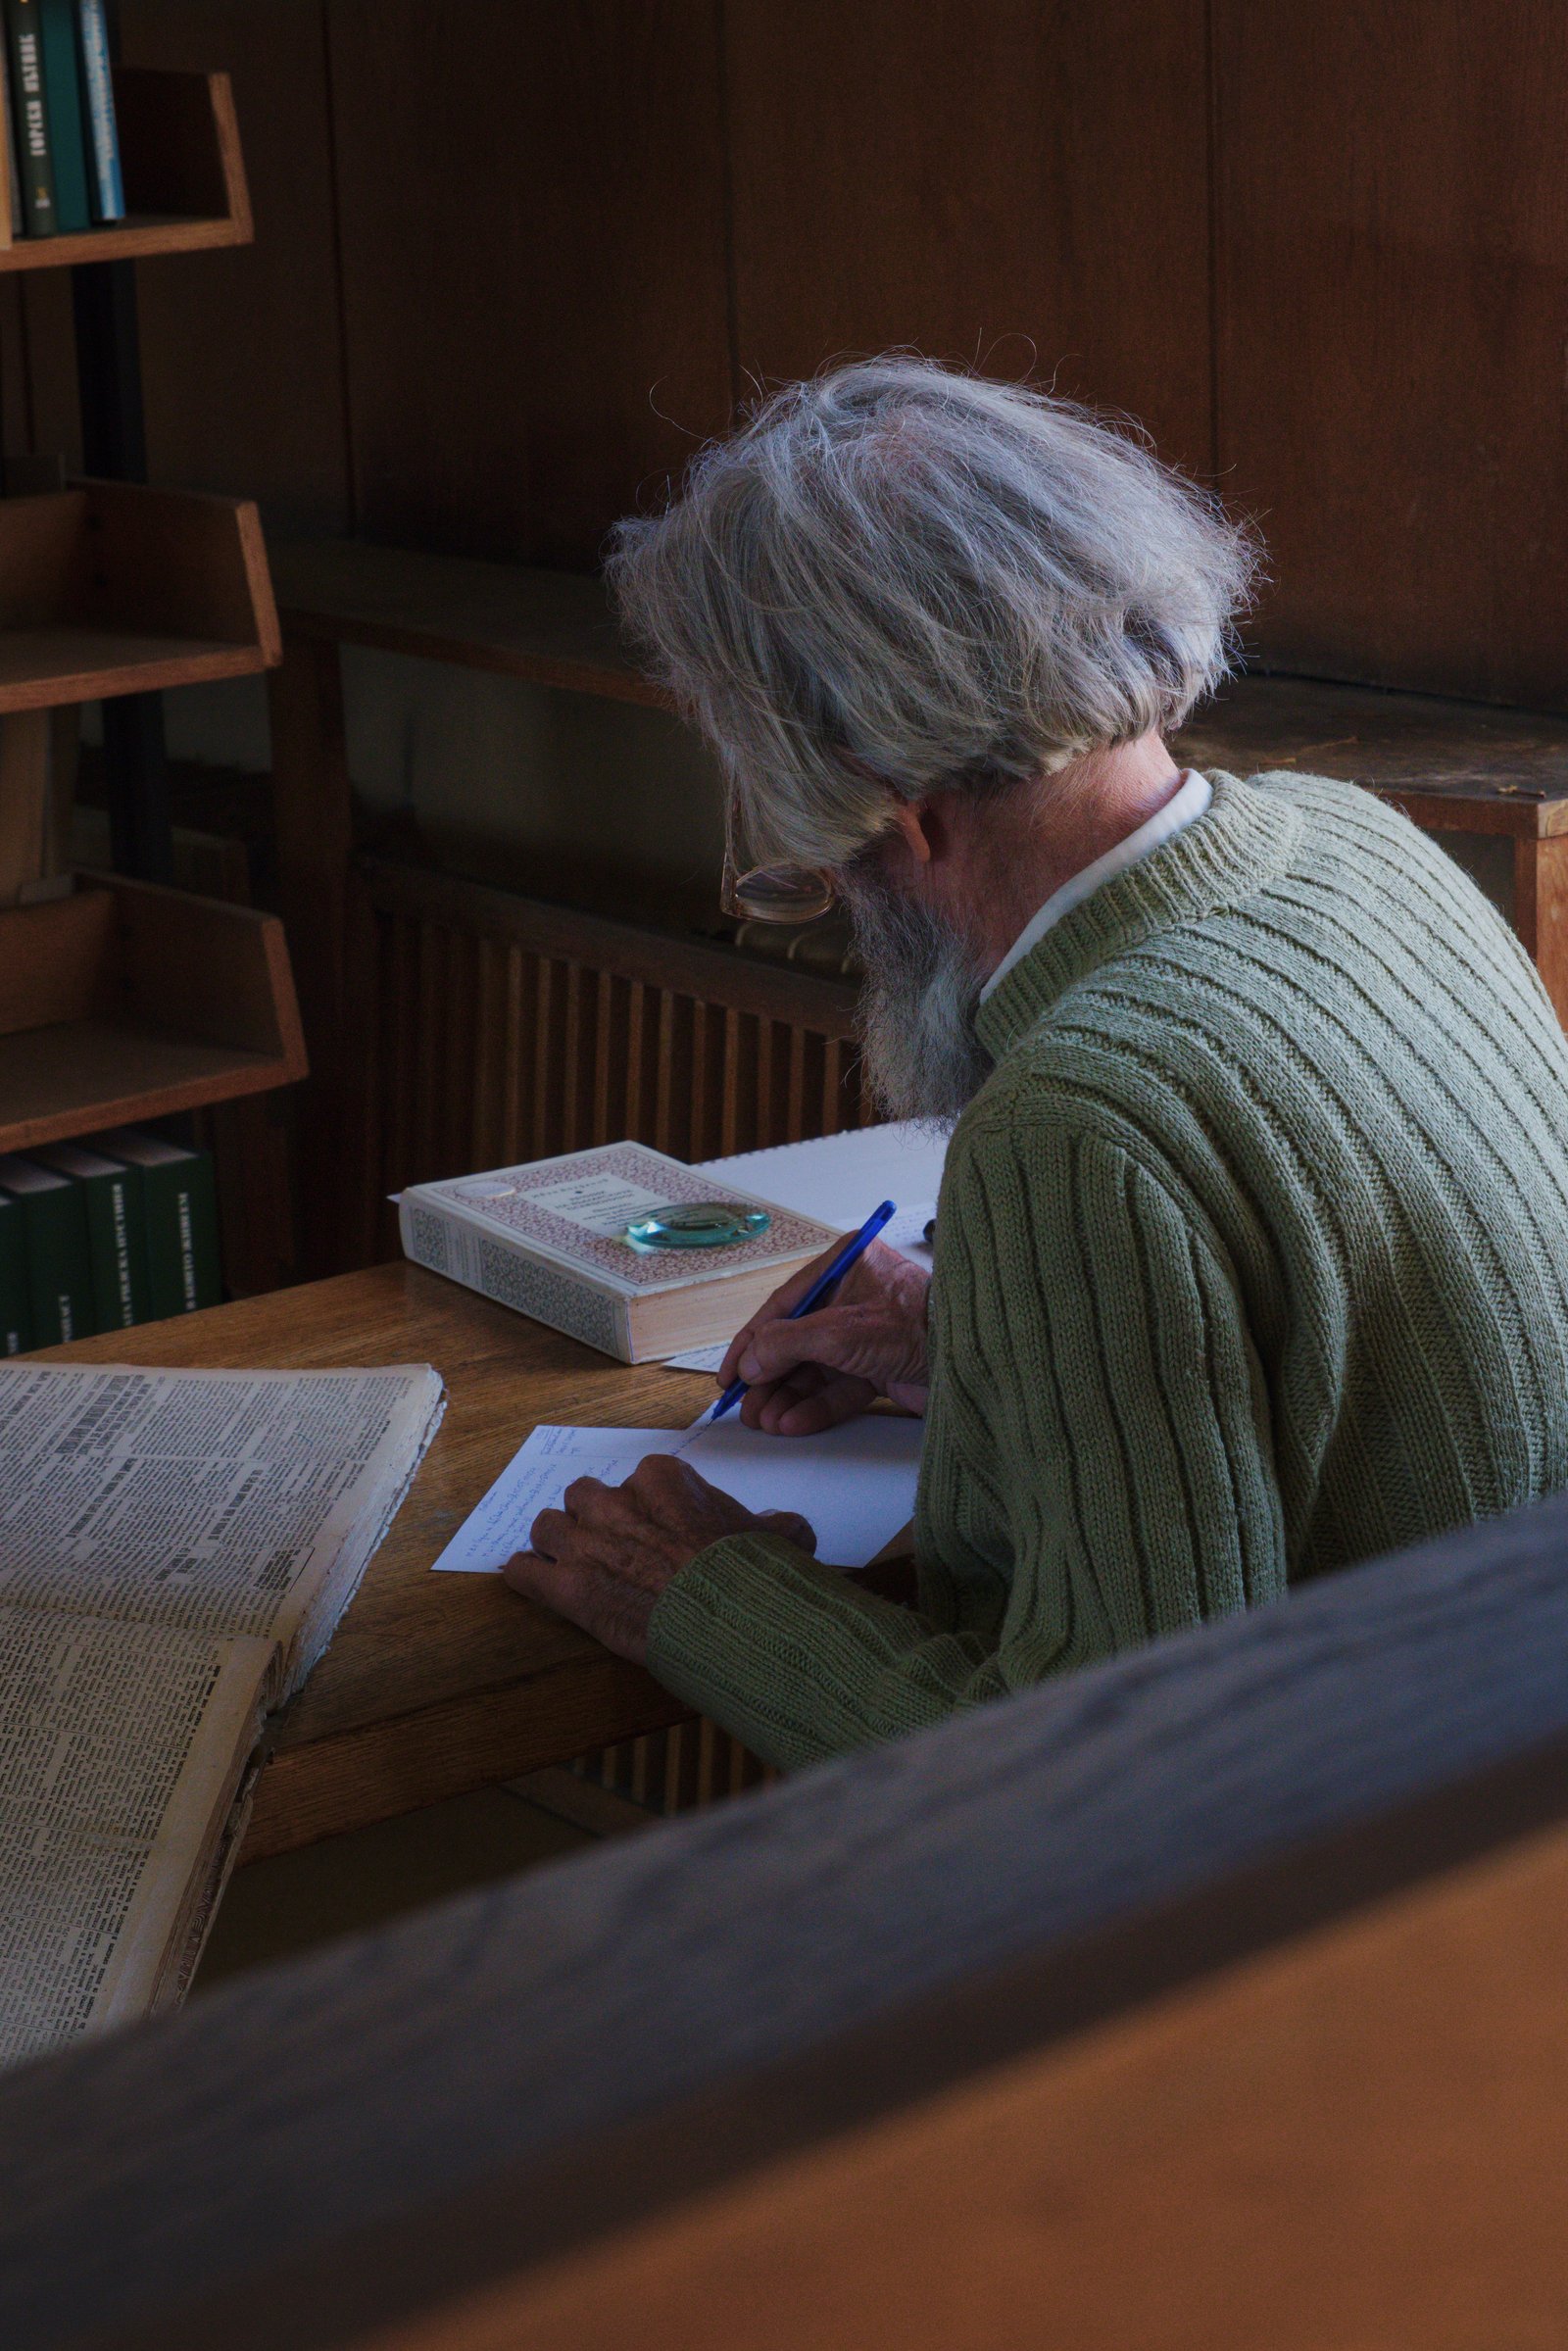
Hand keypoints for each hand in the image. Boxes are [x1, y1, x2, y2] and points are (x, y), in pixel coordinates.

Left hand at [502, 1450, 816, 1663]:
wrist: (732, 1620)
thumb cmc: (754, 1576)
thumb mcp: (780, 1537)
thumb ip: (774, 1525)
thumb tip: (787, 1527)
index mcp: (663, 1479)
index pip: (639, 1479)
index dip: (644, 1508)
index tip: (655, 1530)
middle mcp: (617, 1502)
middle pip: (584, 1497)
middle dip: (594, 1520)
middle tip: (612, 1548)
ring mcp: (587, 1543)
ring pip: (547, 1527)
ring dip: (557, 1545)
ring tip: (572, 1565)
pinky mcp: (567, 1587)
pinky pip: (522, 1570)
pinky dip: (525, 1576)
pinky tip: (535, 1583)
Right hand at [718, 1236, 930, 1435]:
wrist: (971, 1359)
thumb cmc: (912, 1327)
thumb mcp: (836, 1331)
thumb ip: (784, 1344)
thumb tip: (749, 1364)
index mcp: (844, 1267)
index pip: (783, 1306)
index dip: (751, 1343)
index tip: (729, 1375)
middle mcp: (854, 1297)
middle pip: (796, 1342)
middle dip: (769, 1379)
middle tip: (747, 1409)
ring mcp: (867, 1334)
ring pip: (815, 1369)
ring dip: (788, 1397)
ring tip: (766, 1422)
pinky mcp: (881, 1366)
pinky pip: (839, 1387)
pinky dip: (815, 1406)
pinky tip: (792, 1423)